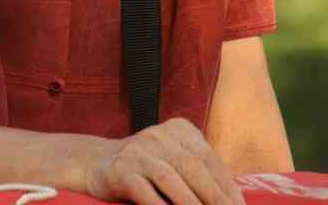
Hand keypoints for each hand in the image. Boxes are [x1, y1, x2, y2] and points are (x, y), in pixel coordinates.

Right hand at [85, 117, 244, 204]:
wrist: (97, 162)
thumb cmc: (147, 167)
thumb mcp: (174, 159)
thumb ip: (198, 172)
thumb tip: (230, 200)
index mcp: (178, 129)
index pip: (208, 158)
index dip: (227, 185)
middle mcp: (159, 135)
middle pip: (192, 167)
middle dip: (215, 197)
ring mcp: (138, 151)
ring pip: (170, 179)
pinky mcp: (121, 170)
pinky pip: (144, 191)